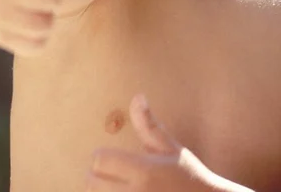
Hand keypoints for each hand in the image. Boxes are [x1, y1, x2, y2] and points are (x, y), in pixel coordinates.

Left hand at [85, 94, 238, 190]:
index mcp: (143, 171)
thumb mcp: (170, 149)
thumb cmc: (189, 177)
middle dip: (94, 178)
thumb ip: (148, 125)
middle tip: (105, 177)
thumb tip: (137, 96)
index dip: (99, 157)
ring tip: (111, 188)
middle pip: (91, 184)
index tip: (107, 159)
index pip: (99, 160)